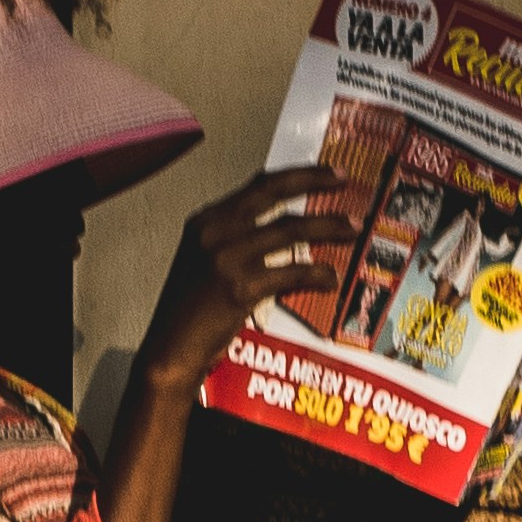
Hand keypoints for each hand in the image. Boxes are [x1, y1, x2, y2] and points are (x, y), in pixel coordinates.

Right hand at [139, 163, 352, 392]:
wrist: (170, 349)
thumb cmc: (190, 311)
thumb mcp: (204, 260)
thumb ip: (236, 238)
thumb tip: (283, 227)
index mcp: (206, 220)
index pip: (258, 185)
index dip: (297, 174)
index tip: (327, 171)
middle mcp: (215, 232)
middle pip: (275, 194)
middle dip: (315, 181)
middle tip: (344, 181)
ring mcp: (227, 258)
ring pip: (290, 230)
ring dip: (327, 227)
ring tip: (352, 229)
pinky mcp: (240, 288)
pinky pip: (291, 273)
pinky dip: (317, 275)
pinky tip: (330, 278)